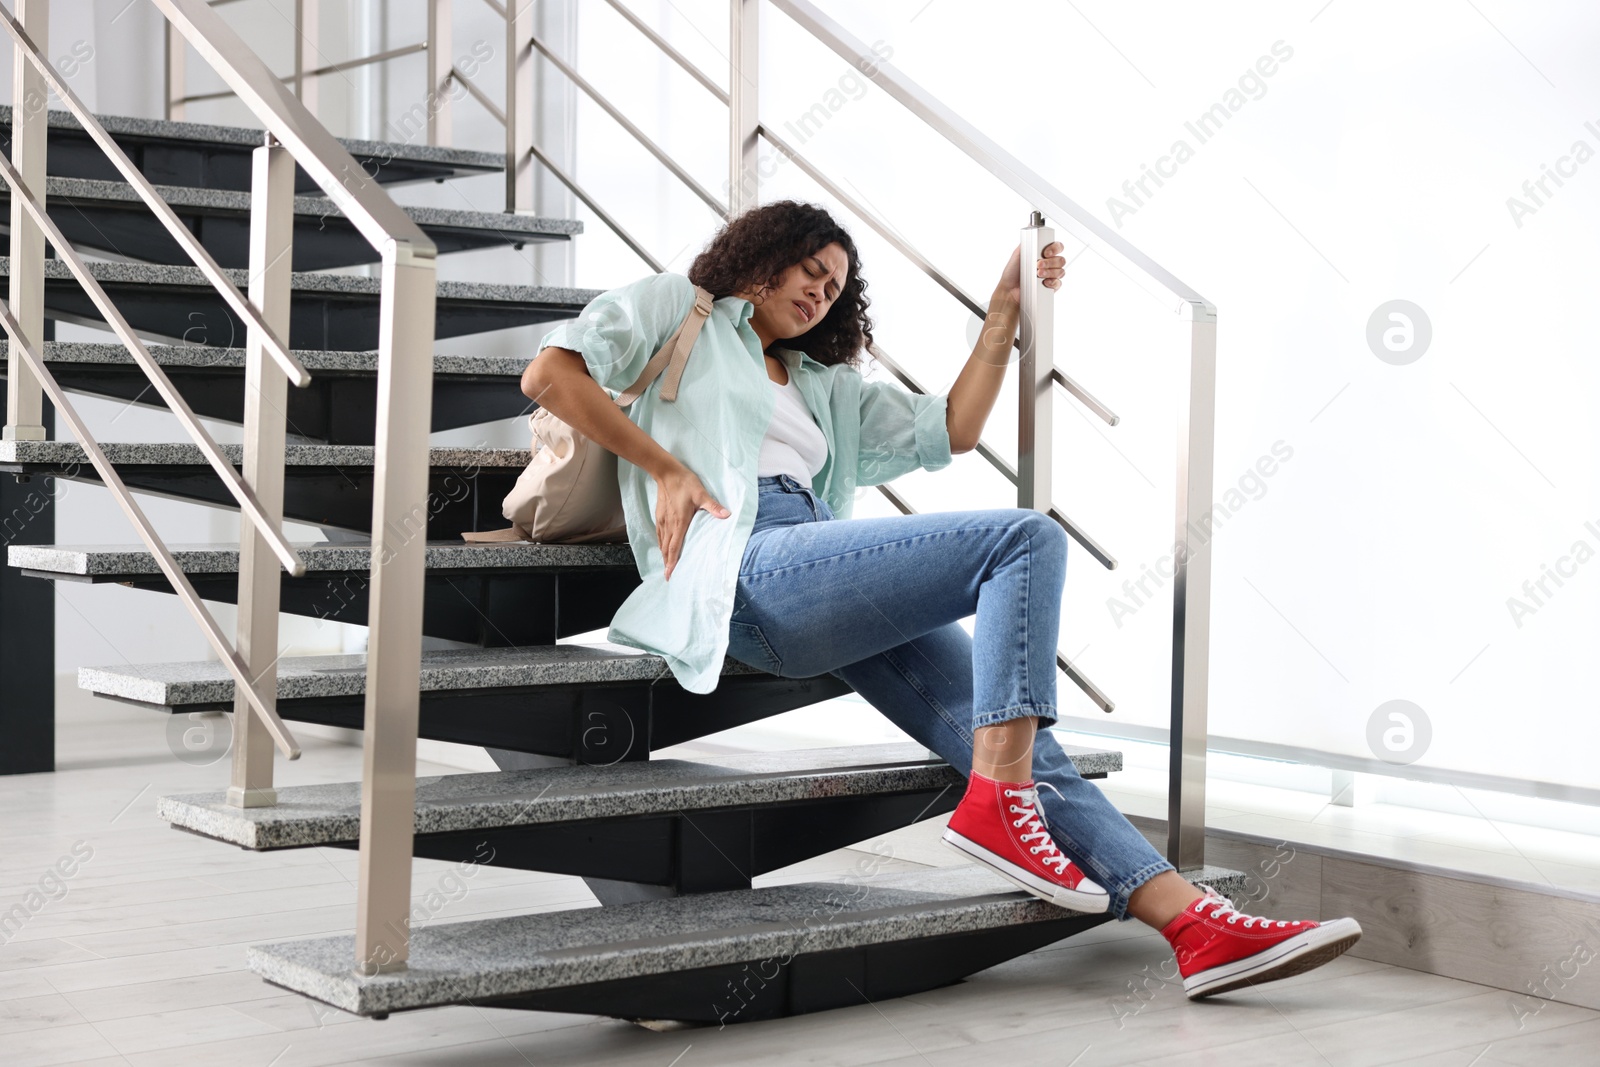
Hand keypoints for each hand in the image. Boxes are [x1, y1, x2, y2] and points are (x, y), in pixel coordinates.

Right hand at [652, 465, 729, 580]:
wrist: (666, 472)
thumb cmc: (684, 483)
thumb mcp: (701, 494)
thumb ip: (713, 506)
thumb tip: (727, 515)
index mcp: (679, 522)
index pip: (675, 547)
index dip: (673, 562)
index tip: (671, 574)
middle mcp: (669, 524)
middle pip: (667, 548)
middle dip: (668, 563)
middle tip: (669, 576)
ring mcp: (663, 520)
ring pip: (662, 542)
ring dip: (664, 555)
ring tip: (666, 566)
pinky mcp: (660, 515)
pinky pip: (659, 534)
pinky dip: (661, 544)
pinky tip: (662, 547)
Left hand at [994, 240, 1065, 308]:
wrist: (1009, 290)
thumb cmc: (1012, 273)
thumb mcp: (1018, 253)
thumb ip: (1026, 241)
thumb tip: (1029, 225)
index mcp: (1044, 254)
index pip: (1057, 247)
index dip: (1055, 248)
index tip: (1046, 253)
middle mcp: (1049, 263)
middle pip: (1061, 259)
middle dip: (1050, 262)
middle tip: (1038, 265)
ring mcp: (1051, 275)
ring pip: (1061, 271)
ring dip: (1050, 272)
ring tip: (1038, 274)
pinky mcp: (1051, 286)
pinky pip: (1058, 284)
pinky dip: (1053, 282)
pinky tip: (1045, 282)